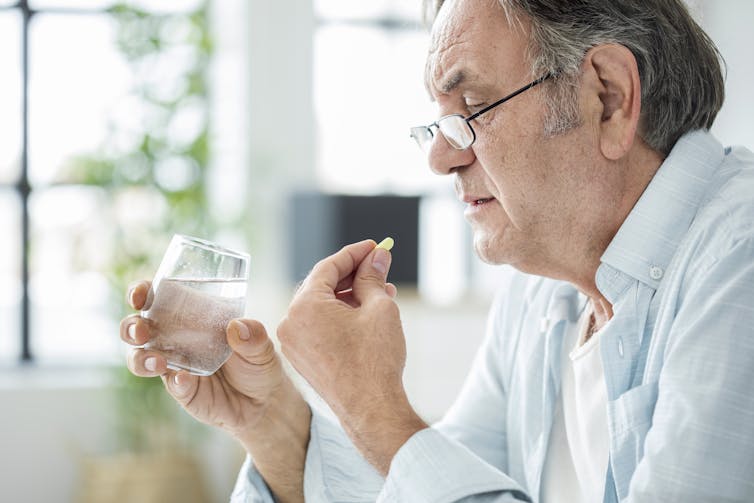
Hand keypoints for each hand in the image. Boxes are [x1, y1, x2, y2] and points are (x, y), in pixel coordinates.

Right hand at [120, 281, 309, 501]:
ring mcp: (175, 365)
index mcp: (191, 315)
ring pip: (142, 359)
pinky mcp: (183, 390)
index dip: (142, 293)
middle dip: (132, 327)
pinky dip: (175, 381)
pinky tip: (184, 380)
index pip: (158, 298)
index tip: (140, 295)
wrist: (264, 403)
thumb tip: (237, 327)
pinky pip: (171, 384)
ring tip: (157, 362)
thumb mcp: (262, 346)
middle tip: (142, 331)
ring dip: (141, 358)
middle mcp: (175, 338)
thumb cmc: (258, 363)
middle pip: (139, 328)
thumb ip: (254, 335)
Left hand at [278, 240, 426, 473]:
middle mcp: (291, 322)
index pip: (328, 266)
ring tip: (382, 291)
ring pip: (322, 307)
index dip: (355, 253)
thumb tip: (377, 258)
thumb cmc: (374, 360)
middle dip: (353, 275)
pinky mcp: (303, 358)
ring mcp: (294, 343)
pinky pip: (319, 326)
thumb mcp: (379, 308)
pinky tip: (366, 313)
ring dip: (350, 296)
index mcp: (304, 306)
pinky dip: (341, 316)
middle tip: (379, 266)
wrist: (370, 409)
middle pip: (322, 286)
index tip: (375, 246)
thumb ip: (373, 277)